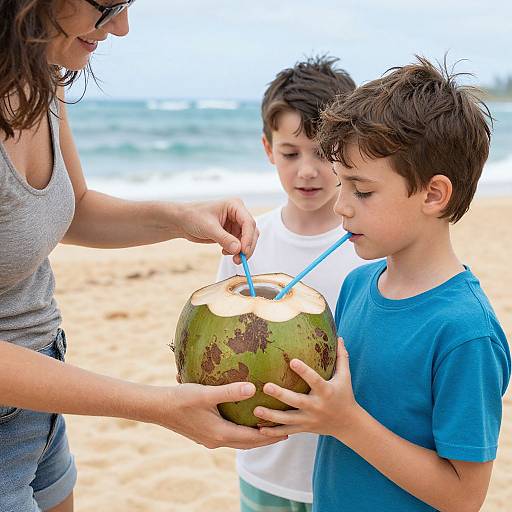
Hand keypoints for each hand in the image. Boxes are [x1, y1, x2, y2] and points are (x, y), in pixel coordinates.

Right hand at [152, 381, 286, 448]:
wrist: (156, 407)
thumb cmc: (180, 399)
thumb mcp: (206, 393)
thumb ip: (229, 391)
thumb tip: (253, 388)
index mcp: (220, 434)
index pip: (252, 438)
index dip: (270, 435)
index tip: (287, 431)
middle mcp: (216, 440)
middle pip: (247, 443)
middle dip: (265, 439)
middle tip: (284, 432)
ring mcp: (208, 438)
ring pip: (237, 441)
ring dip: (253, 437)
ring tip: (267, 429)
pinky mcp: (203, 433)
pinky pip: (228, 436)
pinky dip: (241, 432)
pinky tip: (242, 421)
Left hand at [175, 199, 258, 263]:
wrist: (182, 221)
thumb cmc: (193, 217)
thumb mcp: (209, 228)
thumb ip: (224, 238)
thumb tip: (238, 249)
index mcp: (235, 205)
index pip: (248, 222)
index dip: (248, 238)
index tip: (243, 251)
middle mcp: (238, 214)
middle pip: (252, 232)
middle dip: (247, 247)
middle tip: (239, 259)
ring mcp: (235, 224)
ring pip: (248, 240)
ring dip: (242, 251)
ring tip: (233, 258)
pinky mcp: (232, 233)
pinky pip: (240, 244)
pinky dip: (236, 251)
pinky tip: (225, 252)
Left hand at [254, 338, 359, 438]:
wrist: (348, 424)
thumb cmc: (345, 395)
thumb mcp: (345, 377)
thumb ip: (341, 357)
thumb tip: (339, 337)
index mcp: (326, 392)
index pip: (315, 380)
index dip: (304, 371)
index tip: (293, 360)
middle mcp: (316, 406)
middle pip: (296, 401)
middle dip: (281, 395)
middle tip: (266, 386)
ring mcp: (309, 419)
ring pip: (288, 419)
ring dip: (271, 416)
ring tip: (256, 410)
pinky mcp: (304, 428)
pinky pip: (286, 431)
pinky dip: (273, 432)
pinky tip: (258, 429)